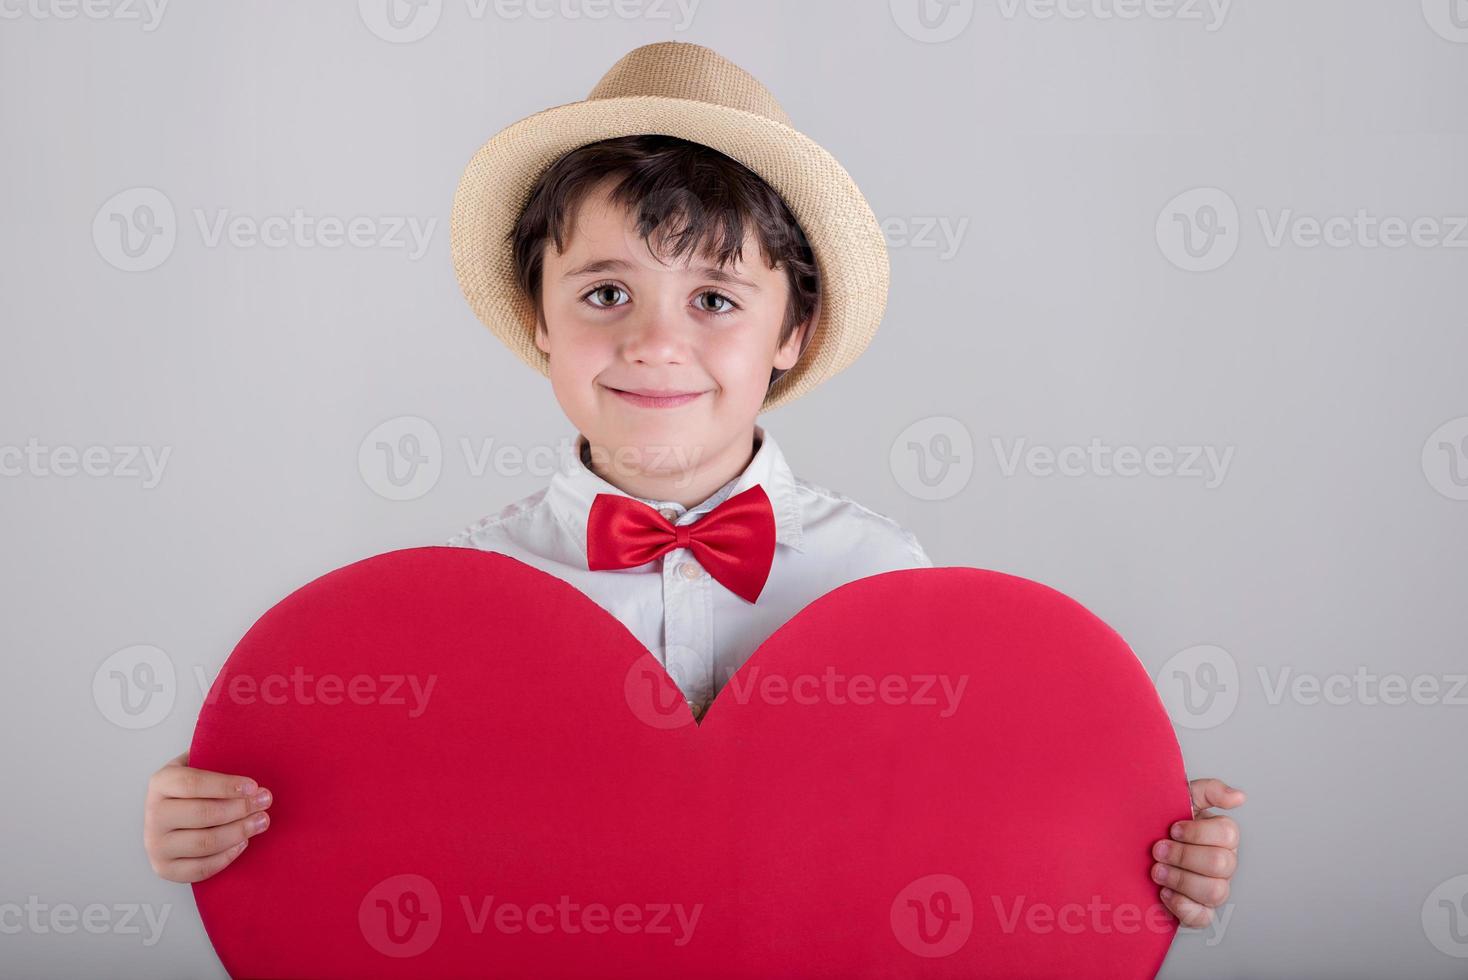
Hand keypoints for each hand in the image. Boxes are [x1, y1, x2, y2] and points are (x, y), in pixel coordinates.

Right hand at [143, 750, 273, 882]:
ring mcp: (156, 844)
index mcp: (161, 783)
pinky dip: (226, 857)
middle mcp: (154, 814)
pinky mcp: (163, 869)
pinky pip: (199, 869)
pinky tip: (243, 843)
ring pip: (204, 843)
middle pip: (202, 814)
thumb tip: (249, 740)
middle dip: (241, 809)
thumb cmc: (194, 788)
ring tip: (261, 821)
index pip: (193, 784)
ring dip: (239, 832)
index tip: (254, 786)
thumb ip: (214, 756)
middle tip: (265, 803)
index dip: (225, 785)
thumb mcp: (197, 764)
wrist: (170, 817)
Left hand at [1151, 777, 1243, 926]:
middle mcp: (1223, 863)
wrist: (1132, 848)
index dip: (1197, 833)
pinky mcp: (1200, 912)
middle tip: (1157, 850)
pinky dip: (1181, 906)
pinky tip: (1164, 893)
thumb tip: (1239, 797)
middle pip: (1221, 864)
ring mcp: (1214, 889)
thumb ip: (1208, 790)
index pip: (1228, 834)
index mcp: (1222, 836)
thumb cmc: (1160, 822)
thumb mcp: (1180, 798)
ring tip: (1157, 871)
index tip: (1172, 828)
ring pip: (1215, 891)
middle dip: (1183, 856)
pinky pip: (1202, 917)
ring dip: (1181, 880)